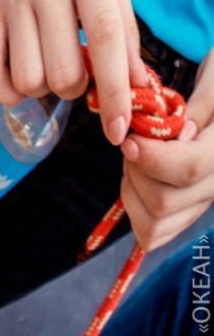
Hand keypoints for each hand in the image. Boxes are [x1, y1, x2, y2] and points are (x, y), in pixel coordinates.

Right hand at [0, 0, 152, 144]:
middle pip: (62, 67)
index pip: (105, 36)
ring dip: (48, 88)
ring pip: (28, 76)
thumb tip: (135, 87)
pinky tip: (25, 80)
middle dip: (80, 88)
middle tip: (84, 73)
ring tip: (56, 67)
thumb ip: (127, 33)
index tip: (121, 125)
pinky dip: (10, 91)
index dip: (117, 88)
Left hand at [121, 65, 213, 250]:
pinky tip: (138, 178)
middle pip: (164, 201)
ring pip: (157, 222)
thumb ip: (204, 104)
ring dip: (132, 190)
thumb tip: (182, 132)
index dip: (151, 157)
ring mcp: (206, 199)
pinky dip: (136, 208)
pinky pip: (156, 230)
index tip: (130, 139)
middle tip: (133, 142)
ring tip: (138, 158)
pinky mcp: (190, 207)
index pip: (188, 168)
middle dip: (135, 172)